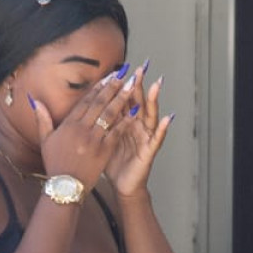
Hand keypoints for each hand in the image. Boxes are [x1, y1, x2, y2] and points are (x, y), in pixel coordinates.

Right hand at [34, 68, 142, 187]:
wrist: (65, 188)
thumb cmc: (55, 165)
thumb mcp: (45, 140)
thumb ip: (42, 119)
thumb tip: (35, 100)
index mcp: (68, 125)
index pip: (86, 101)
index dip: (99, 87)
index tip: (109, 76)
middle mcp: (81, 129)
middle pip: (99, 103)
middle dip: (113, 86)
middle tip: (124, 74)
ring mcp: (93, 140)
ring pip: (110, 114)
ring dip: (122, 98)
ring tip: (132, 86)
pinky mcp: (103, 151)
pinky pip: (116, 132)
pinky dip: (126, 121)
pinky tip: (135, 111)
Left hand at [103, 70, 170, 199]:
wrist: (121, 184)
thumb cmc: (111, 162)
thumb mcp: (101, 139)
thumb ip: (97, 122)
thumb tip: (84, 107)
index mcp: (123, 122)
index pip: (122, 99)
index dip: (121, 85)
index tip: (118, 68)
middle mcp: (137, 126)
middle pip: (137, 102)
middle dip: (139, 85)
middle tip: (140, 68)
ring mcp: (145, 137)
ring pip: (151, 115)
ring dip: (154, 100)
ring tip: (157, 84)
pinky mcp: (150, 150)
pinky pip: (158, 138)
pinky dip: (163, 128)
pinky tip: (168, 117)